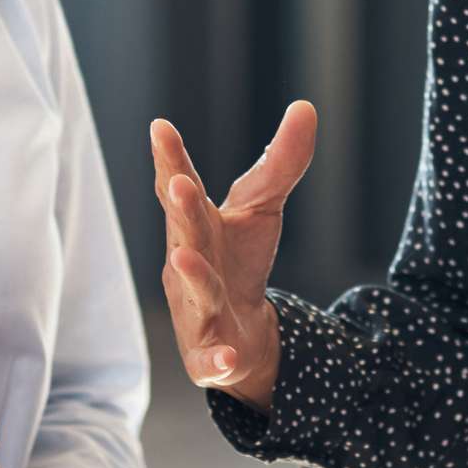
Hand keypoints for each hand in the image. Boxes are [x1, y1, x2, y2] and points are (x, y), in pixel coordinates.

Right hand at [148, 102, 315, 413]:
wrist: (243, 333)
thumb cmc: (238, 260)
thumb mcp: (262, 208)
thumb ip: (280, 162)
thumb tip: (305, 106)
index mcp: (196, 227)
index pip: (182, 188)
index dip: (171, 159)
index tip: (161, 127)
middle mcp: (188, 265)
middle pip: (185, 235)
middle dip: (181, 211)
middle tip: (178, 183)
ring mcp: (195, 310)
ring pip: (194, 294)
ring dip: (191, 277)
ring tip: (185, 259)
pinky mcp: (209, 355)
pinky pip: (211, 360)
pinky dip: (216, 358)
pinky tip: (225, 357)